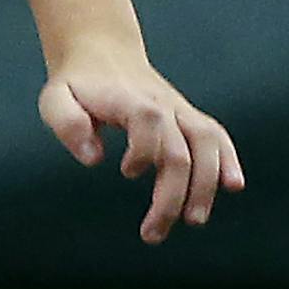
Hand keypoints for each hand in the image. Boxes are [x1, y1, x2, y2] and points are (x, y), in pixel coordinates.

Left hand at [37, 35, 244, 243]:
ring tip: (194, 220)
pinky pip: (216, 136)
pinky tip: (233, 185)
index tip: (126, 172)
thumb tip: (94, 160)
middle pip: (179, 150)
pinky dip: (228, 159)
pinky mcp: (188, 118)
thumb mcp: (55, 99)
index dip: (143, 151)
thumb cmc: (76, 86)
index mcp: (129, 99)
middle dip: (171, 196)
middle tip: (152, 233)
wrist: (101, 55)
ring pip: (206, 145)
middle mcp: (162, 104)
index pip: (149, 121)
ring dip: (204, 185)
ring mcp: (179, 110)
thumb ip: (67, 124)